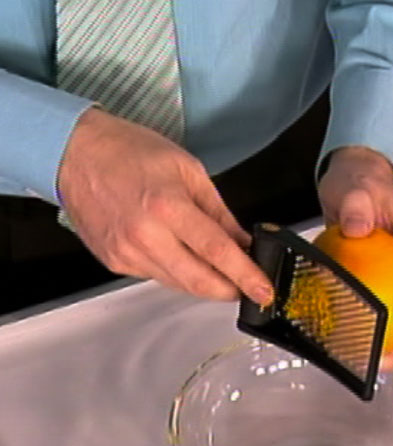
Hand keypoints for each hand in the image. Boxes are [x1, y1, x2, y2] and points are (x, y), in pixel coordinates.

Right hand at [57, 108, 272, 304]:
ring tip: (220, 272)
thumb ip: (219, 212)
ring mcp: (127, 253)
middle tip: (247, 288)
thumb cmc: (129, 152)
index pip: (218, 252)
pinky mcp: (115, 262)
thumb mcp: (188, 170)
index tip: (263, 290)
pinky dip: (178, 273)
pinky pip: (156, 277)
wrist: (73, 153)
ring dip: (205, 283)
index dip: (245, 275)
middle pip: (199, 281)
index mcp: (168, 207)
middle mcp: (145, 236)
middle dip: (229, 291)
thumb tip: (242, 242)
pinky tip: (183, 258)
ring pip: (178, 284)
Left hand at [317, 147, 392, 370]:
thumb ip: (357, 204)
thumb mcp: (357, 188)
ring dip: (384, 340)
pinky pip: (368, 305)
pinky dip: (359, 323)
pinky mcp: (365, 276)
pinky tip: (339, 336)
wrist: (347, 177)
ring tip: (363, 359)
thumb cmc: (359, 181)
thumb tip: (359, 231)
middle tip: (382, 362)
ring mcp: (386, 274)